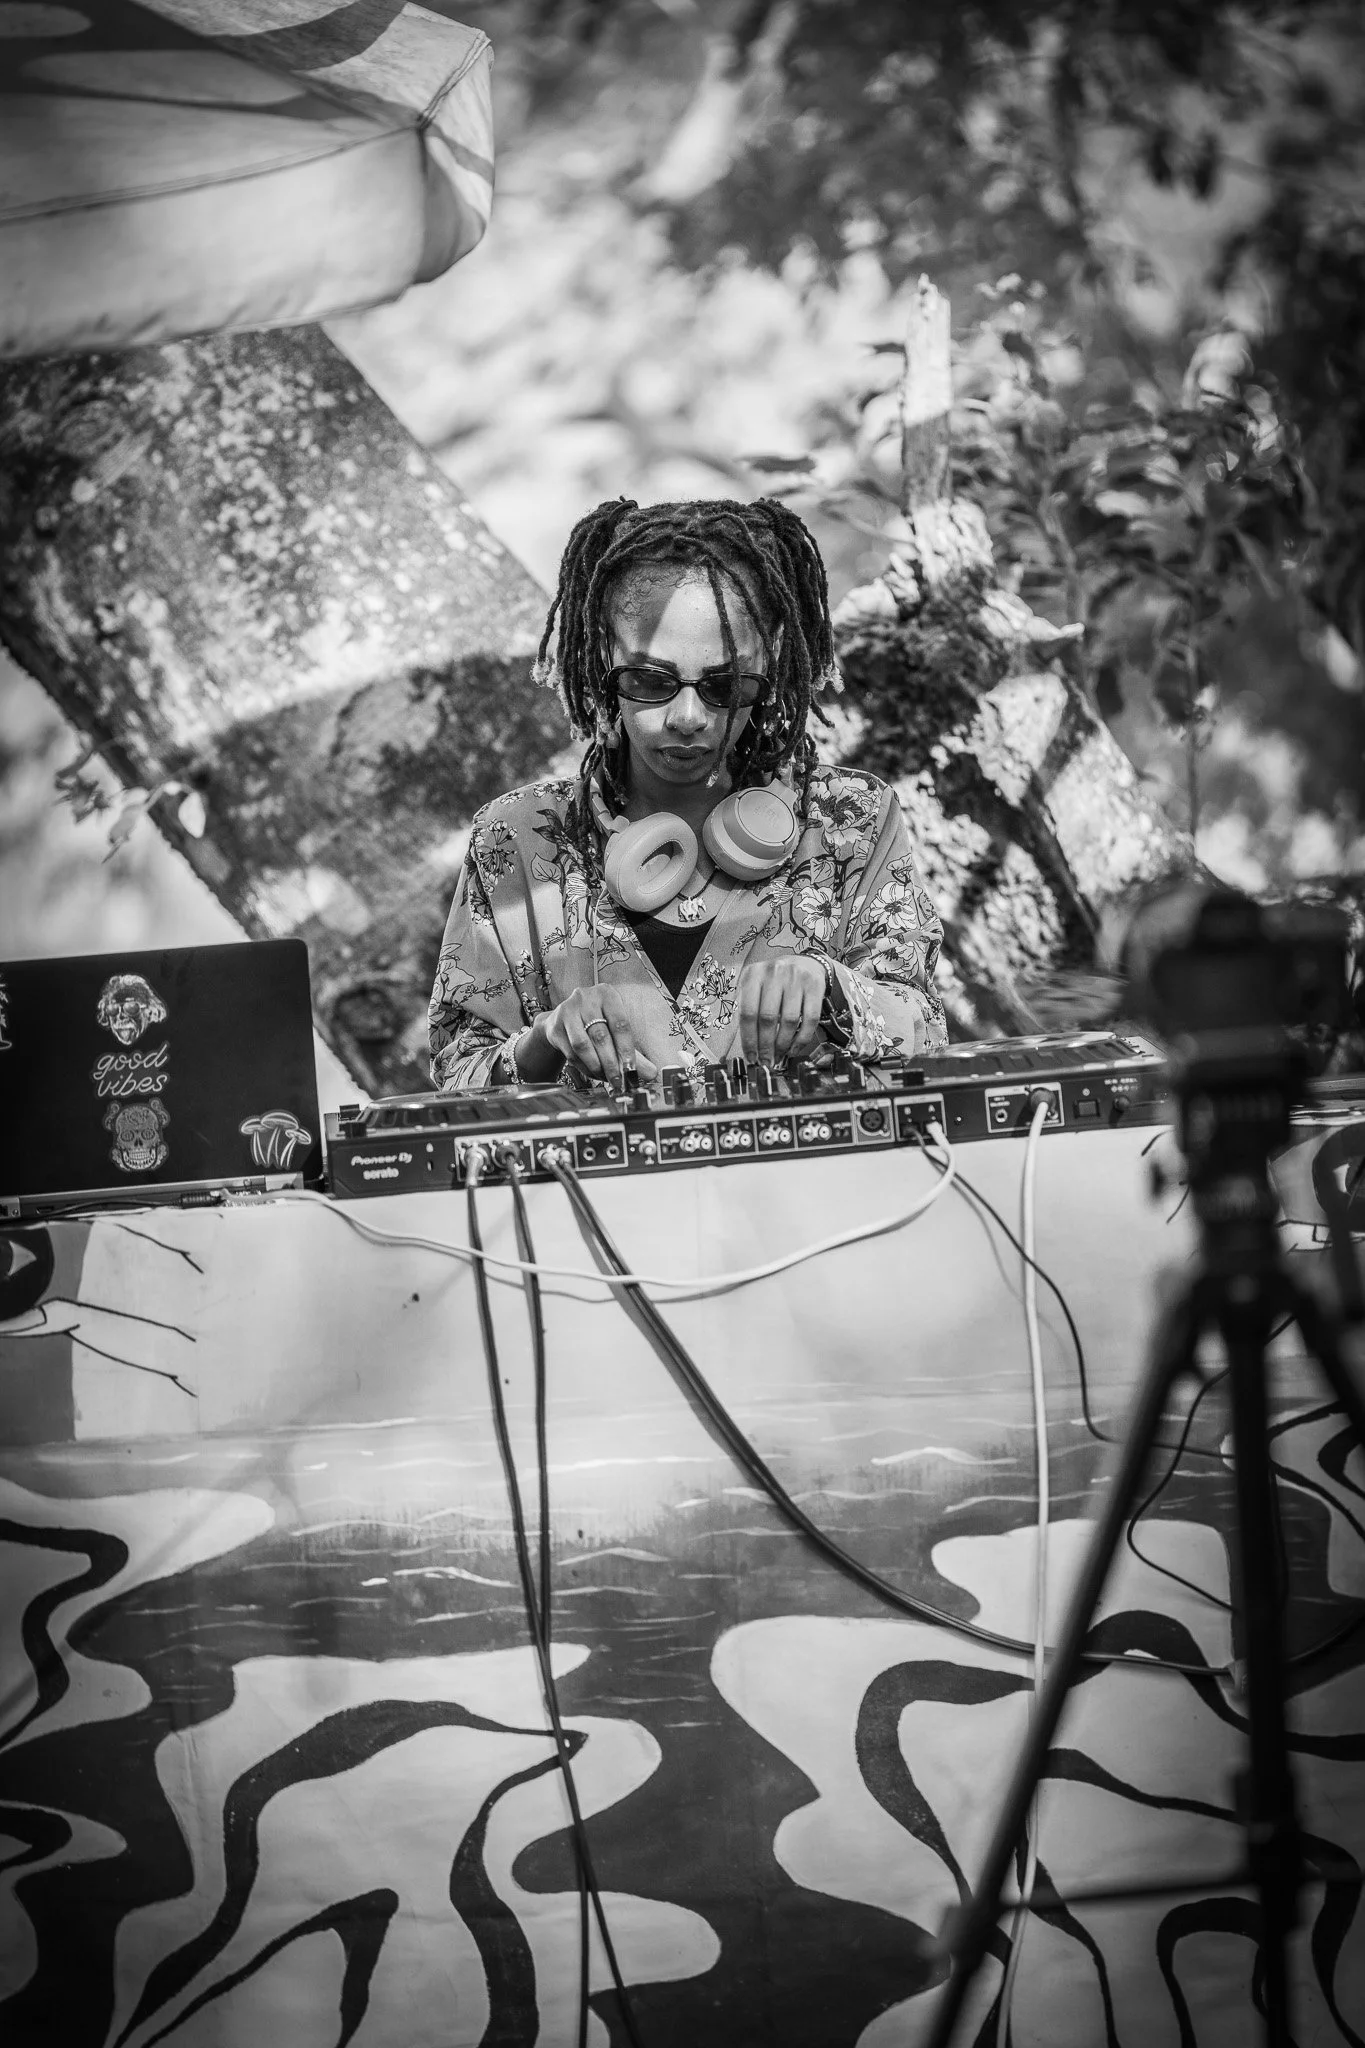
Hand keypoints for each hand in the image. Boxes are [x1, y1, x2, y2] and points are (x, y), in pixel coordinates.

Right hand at [520, 985, 656, 1088]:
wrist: (561, 1019)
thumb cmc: (595, 1023)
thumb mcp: (615, 1030)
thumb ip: (633, 1053)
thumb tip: (650, 1073)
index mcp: (607, 995)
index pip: (620, 1024)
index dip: (626, 1050)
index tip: (631, 1069)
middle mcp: (586, 998)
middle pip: (601, 1036)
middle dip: (611, 1063)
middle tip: (619, 1081)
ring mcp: (567, 1011)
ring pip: (583, 1045)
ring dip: (596, 1066)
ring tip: (605, 1078)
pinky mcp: (555, 1027)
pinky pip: (571, 1053)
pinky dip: (584, 1067)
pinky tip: (593, 1073)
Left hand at [738, 955, 827, 1066]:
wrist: (805, 963)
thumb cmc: (775, 982)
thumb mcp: (756, 986)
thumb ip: (747, 1008)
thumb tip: (747, 1045)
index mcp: (753, 974)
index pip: (747, 1012)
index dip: (749, 1039)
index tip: (750, 1056)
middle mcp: (774, 973)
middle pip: (768, 1018)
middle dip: (766, 1046)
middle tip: (766, 1061)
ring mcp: (796, 978)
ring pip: (789, 1021)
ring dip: (783, 1044)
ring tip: (779, 1055)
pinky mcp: (815, 986)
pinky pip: (810, 1019)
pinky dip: (802, 1039)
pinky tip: (794, 1048)